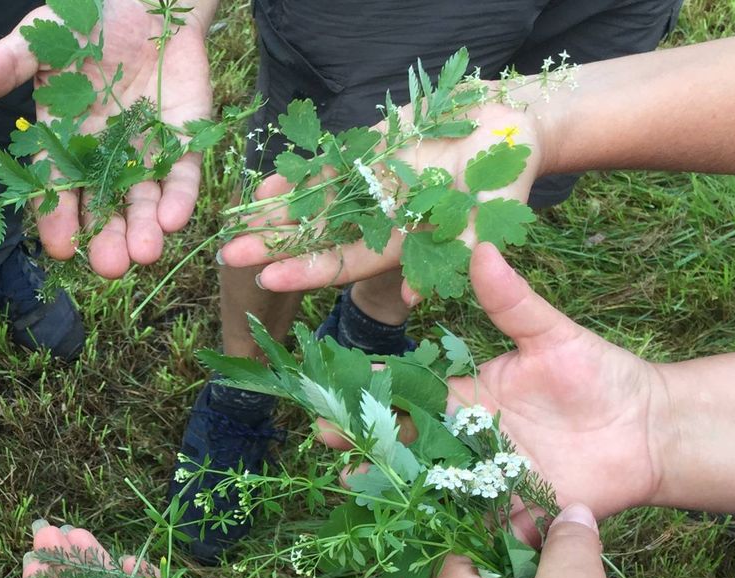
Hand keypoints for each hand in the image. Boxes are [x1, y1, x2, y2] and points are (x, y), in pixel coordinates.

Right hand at [0, 0, 214, 277]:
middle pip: (101, 205)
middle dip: (105, 237)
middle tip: (109, 267)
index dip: (56, 217)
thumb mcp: (43, 34)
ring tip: (143, 255)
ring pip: (142, 200)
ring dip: (142, 229)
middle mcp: (101, 154)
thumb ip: (7, 61)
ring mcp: (143, 150)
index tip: (58, 246)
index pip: (56, 186)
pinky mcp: (183, 140)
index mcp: (61, 137)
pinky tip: (175, 219)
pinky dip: (179, 197)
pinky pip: (181, 175)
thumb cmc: (89, 14)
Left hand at [219, 102, 542, 303]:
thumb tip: (415, 296)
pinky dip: (294, 179)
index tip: (266, 279)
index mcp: (400, 244)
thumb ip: (452, 253)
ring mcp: (366, 191)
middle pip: (316, 239)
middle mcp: (376, 223)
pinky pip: (321, 173)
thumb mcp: (487, 216)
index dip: (306, 271)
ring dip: (274, 216)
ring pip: (311, 208)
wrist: (507, 124)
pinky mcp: (364, 160)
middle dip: (273, 247)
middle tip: (228, 256)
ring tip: (233, 224)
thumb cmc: (505, 175)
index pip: (344, 264)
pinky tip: (262, 186)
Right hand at [303, 245, 667, 518]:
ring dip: (394, 484)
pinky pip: (473, 521)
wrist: (649, 428)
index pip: (412, 391)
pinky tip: (412, 525)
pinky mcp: (512, 508)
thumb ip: (513, 301)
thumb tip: (480, 247)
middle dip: (368, 440)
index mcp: (469, 395)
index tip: (337, 387)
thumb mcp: (553, 335)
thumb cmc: (601, 376)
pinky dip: (446, 524)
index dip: (375, 390)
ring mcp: (487, 474)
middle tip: (330, 441)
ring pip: (431, 482)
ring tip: (358, 485)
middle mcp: (469, 437)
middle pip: (408, 440)